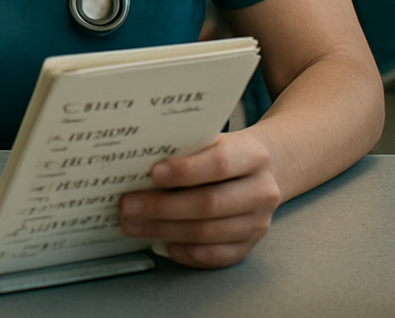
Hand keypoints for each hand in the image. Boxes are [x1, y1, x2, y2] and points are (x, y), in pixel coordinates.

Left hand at [119, 130, 281, 267]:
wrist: (264, 169)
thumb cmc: (227, 151)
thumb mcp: (214, 139)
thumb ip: (187, 148)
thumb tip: (142, 161)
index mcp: (253, 156)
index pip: (220, 164)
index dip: (186, 171)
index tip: (153, 173)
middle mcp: (261, 191)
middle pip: (210, 204)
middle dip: (164, 207)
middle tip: (130, 206)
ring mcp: (257, 222)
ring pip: (208, 233)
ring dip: (165, 231)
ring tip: (135, 225)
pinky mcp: (249, 246)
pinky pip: (214, 256)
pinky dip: (185, 252)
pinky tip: (162, 243)